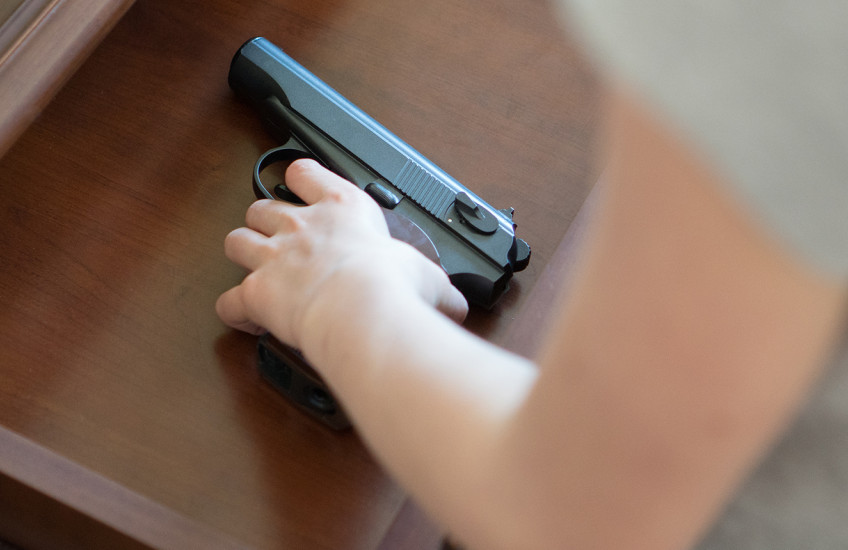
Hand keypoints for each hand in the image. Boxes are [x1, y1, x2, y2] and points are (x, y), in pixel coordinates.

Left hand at [216, 159, 467, 351]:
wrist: (362, 310)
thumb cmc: (392, 285)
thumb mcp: (428, 276)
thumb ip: (437, 285)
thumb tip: (458, 306)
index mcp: (343, 208)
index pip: (307, 173)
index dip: (300, 178)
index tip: (302, 184)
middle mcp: (302, 226)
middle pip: (261, 207)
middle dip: (265, 222)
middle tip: (278, 241)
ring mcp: (273, 257)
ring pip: (235, 242)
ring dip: (243, 255)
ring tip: (256, 272)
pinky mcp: (256, 293)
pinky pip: (229, 300)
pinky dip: (235, 310)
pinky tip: (248, 319)